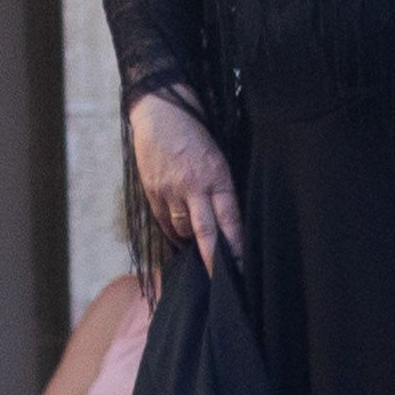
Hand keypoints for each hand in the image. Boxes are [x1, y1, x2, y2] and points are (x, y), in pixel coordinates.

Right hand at [127, 92, 239, 269]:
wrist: (160, 110)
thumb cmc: (197, 133)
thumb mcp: (219, 158)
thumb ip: (223, 189)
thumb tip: (229, 222)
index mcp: (216, 177)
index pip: (230, 221)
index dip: (237, 248)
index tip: (244, 270)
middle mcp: (193, 186)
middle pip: (205, 232)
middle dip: (214, 261)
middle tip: (222, 284)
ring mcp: (169, 189)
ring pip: (182, 228)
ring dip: (191, 239)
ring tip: (198, 246)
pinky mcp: (151, 188)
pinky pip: (162, 219)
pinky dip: (172, 230)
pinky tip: (179, 235)